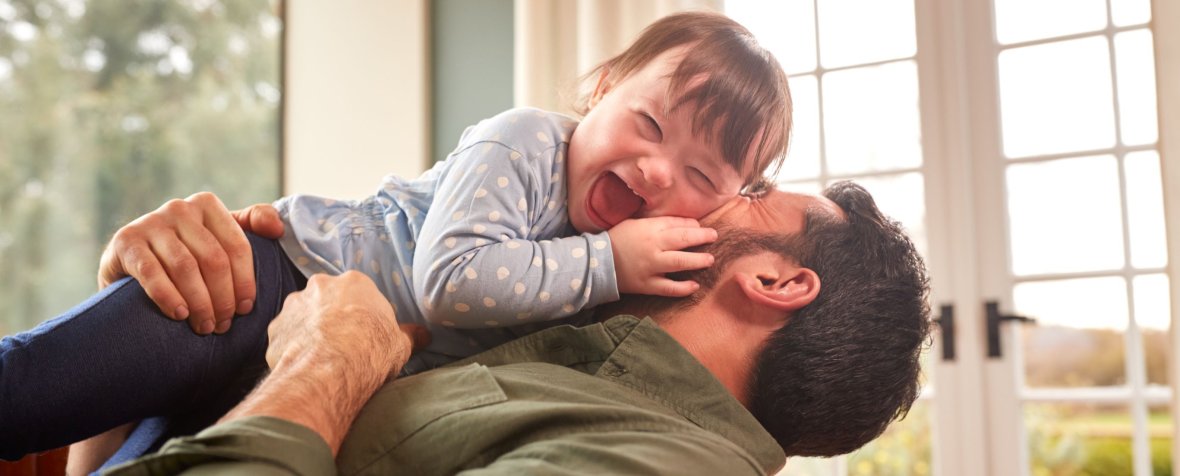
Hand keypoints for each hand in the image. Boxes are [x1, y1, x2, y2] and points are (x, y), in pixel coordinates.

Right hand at [98, 192, 284, 334]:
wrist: (128, 262)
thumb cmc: (186, 251)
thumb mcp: (219, 235)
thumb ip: (251, 225)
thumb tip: (277, 228)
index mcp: (206, 204)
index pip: (237, 246)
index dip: (245, 282)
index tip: (246, 309)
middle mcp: (179, 208)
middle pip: (213, 259)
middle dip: (222, 298)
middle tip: (223, 325)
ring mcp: (150, 223)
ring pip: (186, 268)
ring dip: (199, 303)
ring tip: (205, 326)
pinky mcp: (125, 242)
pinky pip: (152, 273)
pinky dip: (169, 297)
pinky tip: (180, 315)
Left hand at [265, 271, 430, 378]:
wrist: (330, 371)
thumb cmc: (371, 350)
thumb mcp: (401, 343)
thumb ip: (410, 335)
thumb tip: (425, 335)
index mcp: (354, 282)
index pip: (358, 293)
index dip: (362, 314)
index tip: (365, 333)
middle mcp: (320, 286)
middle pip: (327, 299)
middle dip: (331, 317)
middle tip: (341, 344)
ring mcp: (293, 306)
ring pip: (302, 316)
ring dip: (309, 330)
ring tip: (320, 358)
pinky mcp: (275, 329)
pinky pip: (285, 336)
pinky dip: (292, 347)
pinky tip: (303, 365)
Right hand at [607, 217, 717, 296]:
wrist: (596, 262)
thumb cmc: (618, 239)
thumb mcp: (636, 224)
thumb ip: (660, 223)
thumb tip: (687, 224)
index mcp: (649, 229)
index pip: (676, 224)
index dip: (693, 226)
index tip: (702, 228)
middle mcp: (652, 247)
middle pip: (683, 240)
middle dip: (701, 238)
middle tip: (714, 236)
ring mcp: (650, 267)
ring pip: (679, 263)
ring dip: (697, 261)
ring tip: (710, 260)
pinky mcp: (647, 285)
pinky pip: (668, 288)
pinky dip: (683, 288)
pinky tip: (695, 286)